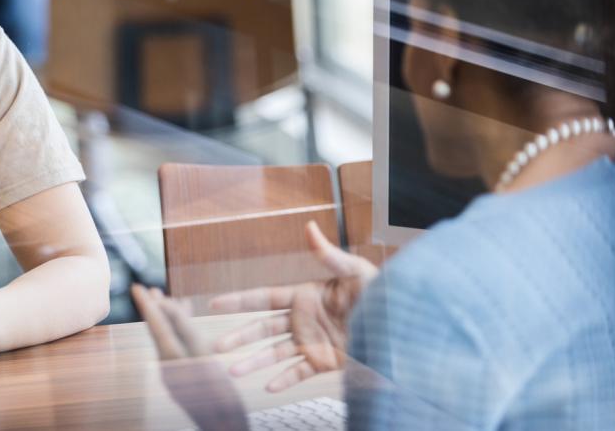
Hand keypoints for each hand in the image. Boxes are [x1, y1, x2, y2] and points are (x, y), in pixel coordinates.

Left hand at [131, 284, 248, 430]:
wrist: (224, 426)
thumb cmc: (217, 392)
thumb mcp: (202, 353)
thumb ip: (183, 327)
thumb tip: (166, 304)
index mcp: (169, 358)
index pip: (155, 324)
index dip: (147, 303)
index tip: (136, 286)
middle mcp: (167, 366)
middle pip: (160, 331)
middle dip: (157, 309)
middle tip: (151, 289)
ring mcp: (175, 373)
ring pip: (170, 339)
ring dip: (172, 320)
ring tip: (173, 301)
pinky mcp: (184, 378)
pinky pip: (179, 349)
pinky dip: (183, 334)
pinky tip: (191, 328)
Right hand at [208, 221, 377, 391]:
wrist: (400, 324)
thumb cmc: (381, 292)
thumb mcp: (355, 270)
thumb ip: (328, 254)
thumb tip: (309, 227)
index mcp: (304, 296)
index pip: (263, 298)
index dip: (238, 301)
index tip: (213, 304)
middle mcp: (302, 320)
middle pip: (262, 329)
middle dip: (238, 337)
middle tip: (215, 346)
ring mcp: (311, 343)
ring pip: (274, 354)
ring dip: (253, 362)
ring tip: (232, 371)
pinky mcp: (324, 362)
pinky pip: (298, 372)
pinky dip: (283, 380)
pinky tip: (267, 387)